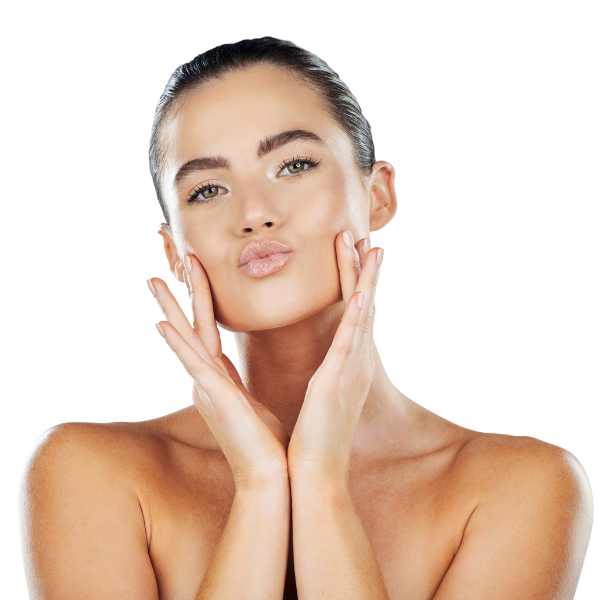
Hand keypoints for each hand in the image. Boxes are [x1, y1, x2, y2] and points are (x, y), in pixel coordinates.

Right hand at [147, 253, 288, 490]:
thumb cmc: (265, 442)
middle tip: (166, 265)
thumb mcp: (251, 403)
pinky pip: (194, 365)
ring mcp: (208, 388)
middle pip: (191, 328)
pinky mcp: (216, 399)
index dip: (201, 302)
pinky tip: (161, 324)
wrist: (271, 476)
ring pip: (188, 339)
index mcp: (218, 379)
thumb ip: (237, 385)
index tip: (196, 275)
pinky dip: (177, 344)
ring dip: (171, 308)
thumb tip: (235, 374)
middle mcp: (207, 380)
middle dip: (179, 296)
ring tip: (153, 280)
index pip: (208, 331)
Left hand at [287, 230, 382, 481]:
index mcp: (348, 360)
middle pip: (362, 303)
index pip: (353, 311)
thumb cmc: (314, 434)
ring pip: (361, 312)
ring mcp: (351, 368)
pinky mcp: (338, 379)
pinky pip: (350, 340)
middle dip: (363, 268)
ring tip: (368, 246)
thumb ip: (325, 372)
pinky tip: (362, 291)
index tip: (353, 252)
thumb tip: (323, 362)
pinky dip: (357, 314)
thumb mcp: (320, 393)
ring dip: (364, 278)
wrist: (315, 470)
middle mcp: (356, 359)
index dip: (355, 280)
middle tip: (364, 234)